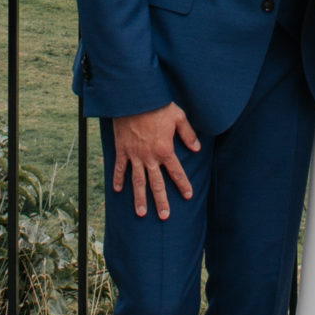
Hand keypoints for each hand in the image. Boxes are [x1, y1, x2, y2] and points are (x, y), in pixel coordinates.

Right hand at [111, 103, 201, 219]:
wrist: (134, 98)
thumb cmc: (158, 105)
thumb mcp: (179, 116)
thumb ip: (188, 134)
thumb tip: (197, 149)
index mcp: (165, 149)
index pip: (177, 172)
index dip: (183, 184)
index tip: (188, 196)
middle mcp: (150, 157)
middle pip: (157, 183)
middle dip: (161, 201)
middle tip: (164, 216)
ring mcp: (134, 155)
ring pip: (137, 181)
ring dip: (139, 198)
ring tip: (141, 213)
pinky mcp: (122, 150)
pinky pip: (120, 168)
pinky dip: (118, 179)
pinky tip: (117, 190)